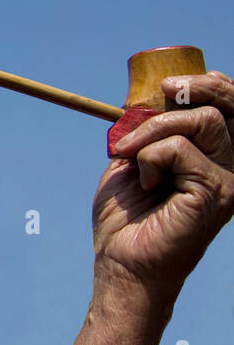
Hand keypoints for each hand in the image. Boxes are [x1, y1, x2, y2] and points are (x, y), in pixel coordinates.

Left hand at [91, 71, 233, 302]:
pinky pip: (179, 149)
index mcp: (217, 157)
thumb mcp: (133, 159)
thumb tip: (145, 95)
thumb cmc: (127, 216)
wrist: (121, 260)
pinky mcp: (214, 193)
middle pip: (231, 106)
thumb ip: (146, 129)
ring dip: (153, 131)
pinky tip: (144, 181)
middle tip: (163, 90)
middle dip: (196, 87)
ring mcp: (228, 180)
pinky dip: (149, 156)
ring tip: (132, 156)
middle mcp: (232, 167)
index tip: (170, 84)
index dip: (212, 85)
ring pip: (203, 122)